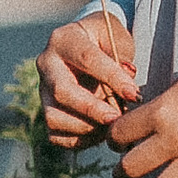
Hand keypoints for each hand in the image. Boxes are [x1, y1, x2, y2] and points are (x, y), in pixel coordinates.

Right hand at [39, 11, 137, 149]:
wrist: (89, 47)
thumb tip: (126, 84)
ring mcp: (43, 90)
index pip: (87, 59)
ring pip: (54, 117)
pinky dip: (79, 141)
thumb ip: (122, 56)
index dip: (112, 78)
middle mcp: (47, 64)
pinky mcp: (47, 110)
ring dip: (85, 128)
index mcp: (64, 39)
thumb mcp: (117, 36)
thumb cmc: (106, 40)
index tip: (134, 94)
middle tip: (116, 118)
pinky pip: (56, 135)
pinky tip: (100, 134)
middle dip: (91, 109)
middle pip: (62, 91)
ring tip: (111, 127)